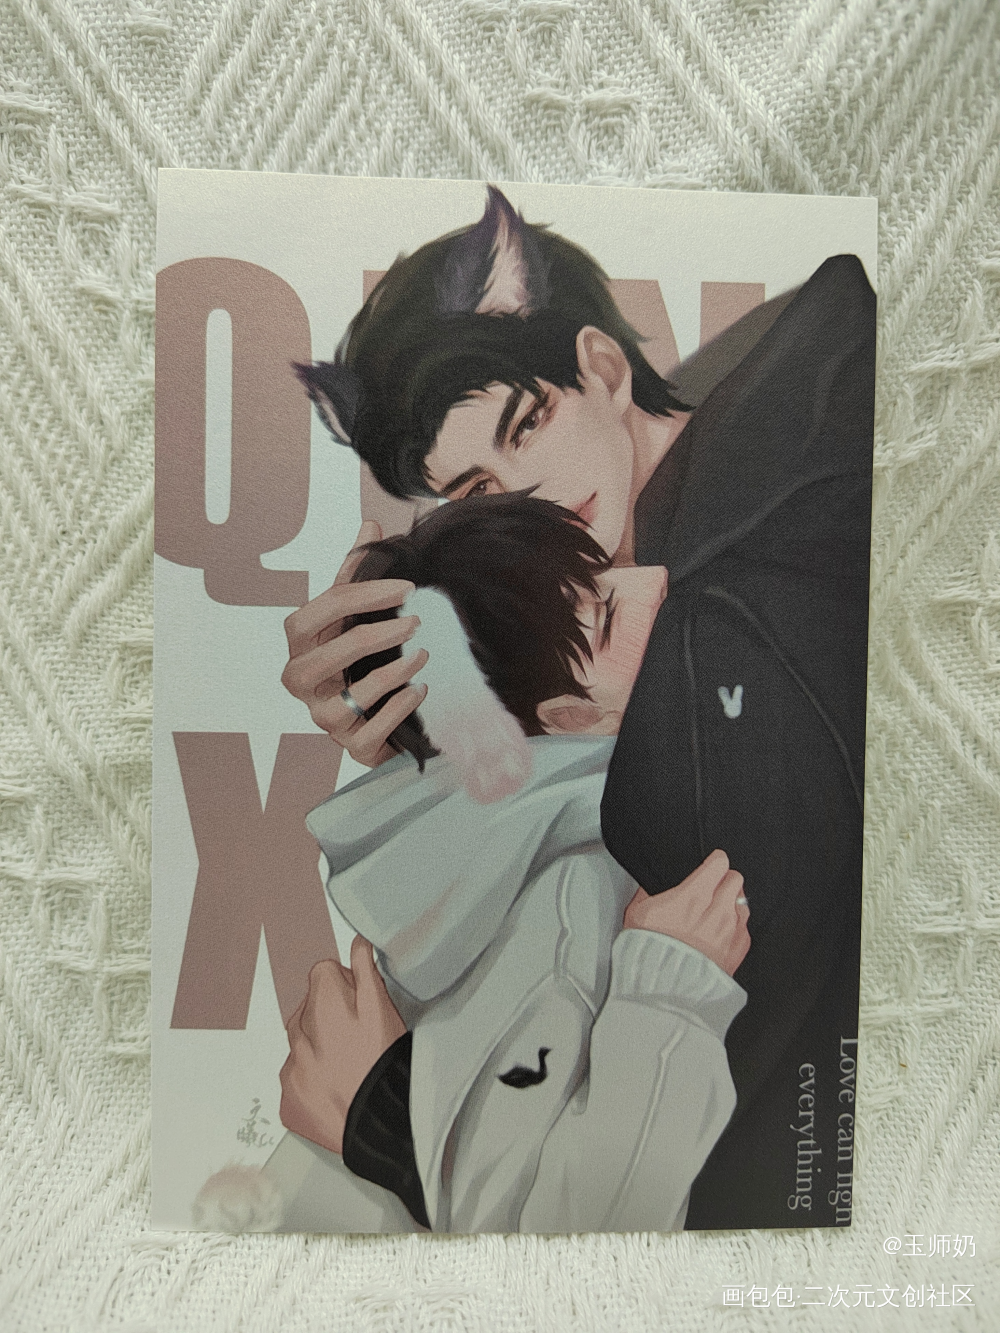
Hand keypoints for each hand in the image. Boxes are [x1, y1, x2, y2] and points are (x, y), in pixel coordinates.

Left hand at [279, 936, 405, 1154]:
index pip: (323, 973)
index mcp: (324, 1005)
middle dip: (327, 1017)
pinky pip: (295, 1081)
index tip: (360, 1004)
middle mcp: (300, 1036)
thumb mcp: (385, 1011)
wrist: (384, 1129)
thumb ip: (367, 972)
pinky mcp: (288, 1103)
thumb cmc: (389, 1066)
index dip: (346, 986)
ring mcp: (291, 1071)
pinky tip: (336, 1090)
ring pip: (300, 1045)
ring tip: (348, 1068)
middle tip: (357, 1040)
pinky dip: (310, 1083)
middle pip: (308, 1009)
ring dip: (317, 1050)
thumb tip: (358, 942)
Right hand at [281, 521, 428, 766]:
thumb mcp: (356, 617)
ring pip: (349, 698)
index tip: (406, 587)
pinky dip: (399, 709)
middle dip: (372, 635)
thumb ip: (357, 575)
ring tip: (424, 655)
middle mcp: (302, 684)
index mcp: (300, 646)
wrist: (376, 720)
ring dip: (392, 673)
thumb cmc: (361, 661)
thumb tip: (370, 523)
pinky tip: (422, 690)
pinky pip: (371, 732)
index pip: (315, 613)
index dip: (360, 595)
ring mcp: (323, 719)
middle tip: (417, 621)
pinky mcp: (351, 747)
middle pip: (326, 656)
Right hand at [623, 849, 749, 976]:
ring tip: (717, 912)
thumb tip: (653, 881)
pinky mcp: (738, 951)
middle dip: (724, 880)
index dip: (714, 861)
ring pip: (742, 902)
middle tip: (714, 887)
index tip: (711, 864)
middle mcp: (717, 911)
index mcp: (693, 896)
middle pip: (735, 879)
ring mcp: (731, 931)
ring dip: (732, 903)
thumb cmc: (649, 952)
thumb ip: (650, 892)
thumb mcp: (638, 913)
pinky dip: (736, 927)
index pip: (719, 863)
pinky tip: (721, 933)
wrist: (664, 990)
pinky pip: (745, 928)